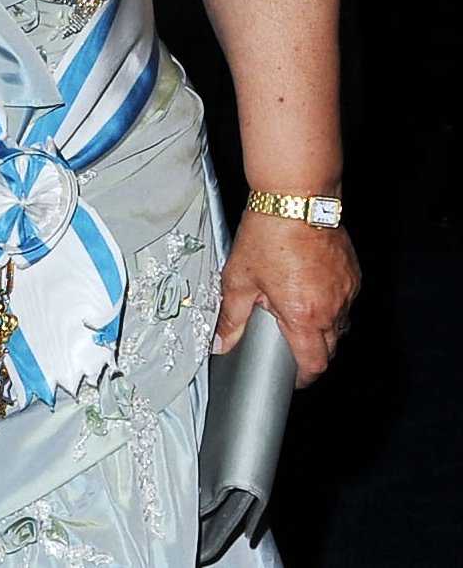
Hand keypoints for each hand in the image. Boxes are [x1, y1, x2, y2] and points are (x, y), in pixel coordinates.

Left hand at [215, 211, 358, 387]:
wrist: (295, 197)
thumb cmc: (268, 233)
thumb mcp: (239, 277)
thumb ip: (231, 316)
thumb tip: (221, 342)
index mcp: (304, 315)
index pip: (313, 364)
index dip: (302, 377)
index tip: (291, 376)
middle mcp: (332, 307)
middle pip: (330, 347)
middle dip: (312, 351)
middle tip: (289, 340)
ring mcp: (346, 289)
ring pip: (340, 323)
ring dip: (323, 324)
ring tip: (298, 308)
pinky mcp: (353, 272)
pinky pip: (345, 299)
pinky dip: (331, 300)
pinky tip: (311, 286)